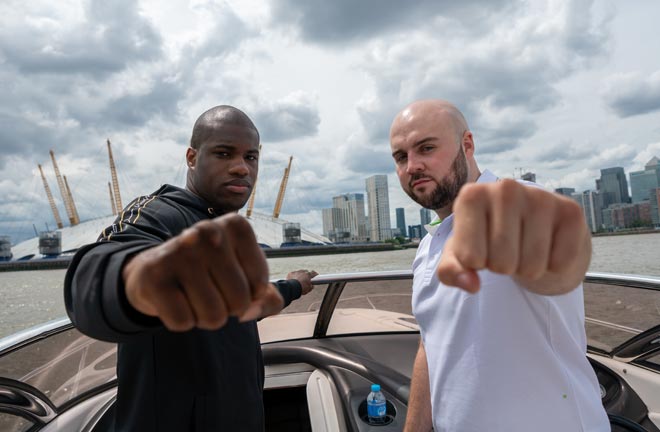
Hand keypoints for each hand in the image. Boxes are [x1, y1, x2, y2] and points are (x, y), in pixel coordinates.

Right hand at [122, 214, 282, 330]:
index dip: (249, 295)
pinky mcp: (154, 275)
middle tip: (210, 290)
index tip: (232, 280)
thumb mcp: (246, 277)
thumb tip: (251, 310)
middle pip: (239, 301)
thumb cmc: (211, 274)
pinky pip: (183, 322)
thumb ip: (269, 299)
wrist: (156, 270)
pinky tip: (174, 300)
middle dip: (228, 309)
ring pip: (213, 316)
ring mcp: (178, 252)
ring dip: (205, 317)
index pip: (260, 285)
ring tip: (192, 295)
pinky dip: (181, 321)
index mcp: (236, 226)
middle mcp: (207, 231)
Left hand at [286, 269, 317, 294]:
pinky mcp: (291, 273)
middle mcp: (302, 272)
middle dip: (306, 274)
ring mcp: (296, 272)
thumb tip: (312, 286)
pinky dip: (293, 276)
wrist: (293, 288)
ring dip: (299, 275)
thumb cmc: (301, 289)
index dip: (315, 274)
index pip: (313, 273)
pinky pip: (293, 274)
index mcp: (308, 275)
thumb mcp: (308, 289)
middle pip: (305, 271)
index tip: (315, 275)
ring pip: (299, 272)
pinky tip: (293, 280)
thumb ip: (311, 286)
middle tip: (305, 279)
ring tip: (298, 280)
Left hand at [437, 179, 590, 294]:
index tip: (480, 248)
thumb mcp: (461, 256)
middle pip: (502, 263)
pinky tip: (549, 245)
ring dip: (528, 269)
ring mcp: (540, 196)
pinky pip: (559, 263)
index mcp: (471, 196)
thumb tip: (470, 285)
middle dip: (504, 267)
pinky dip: (554, 266)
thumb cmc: (488, 241)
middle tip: (507, 250)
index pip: (470, 259)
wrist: (533, 229)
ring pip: (532, 266)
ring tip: (525, 248)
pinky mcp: (571, 211)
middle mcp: (505, 188)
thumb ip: (451, 271)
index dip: (477, 264)